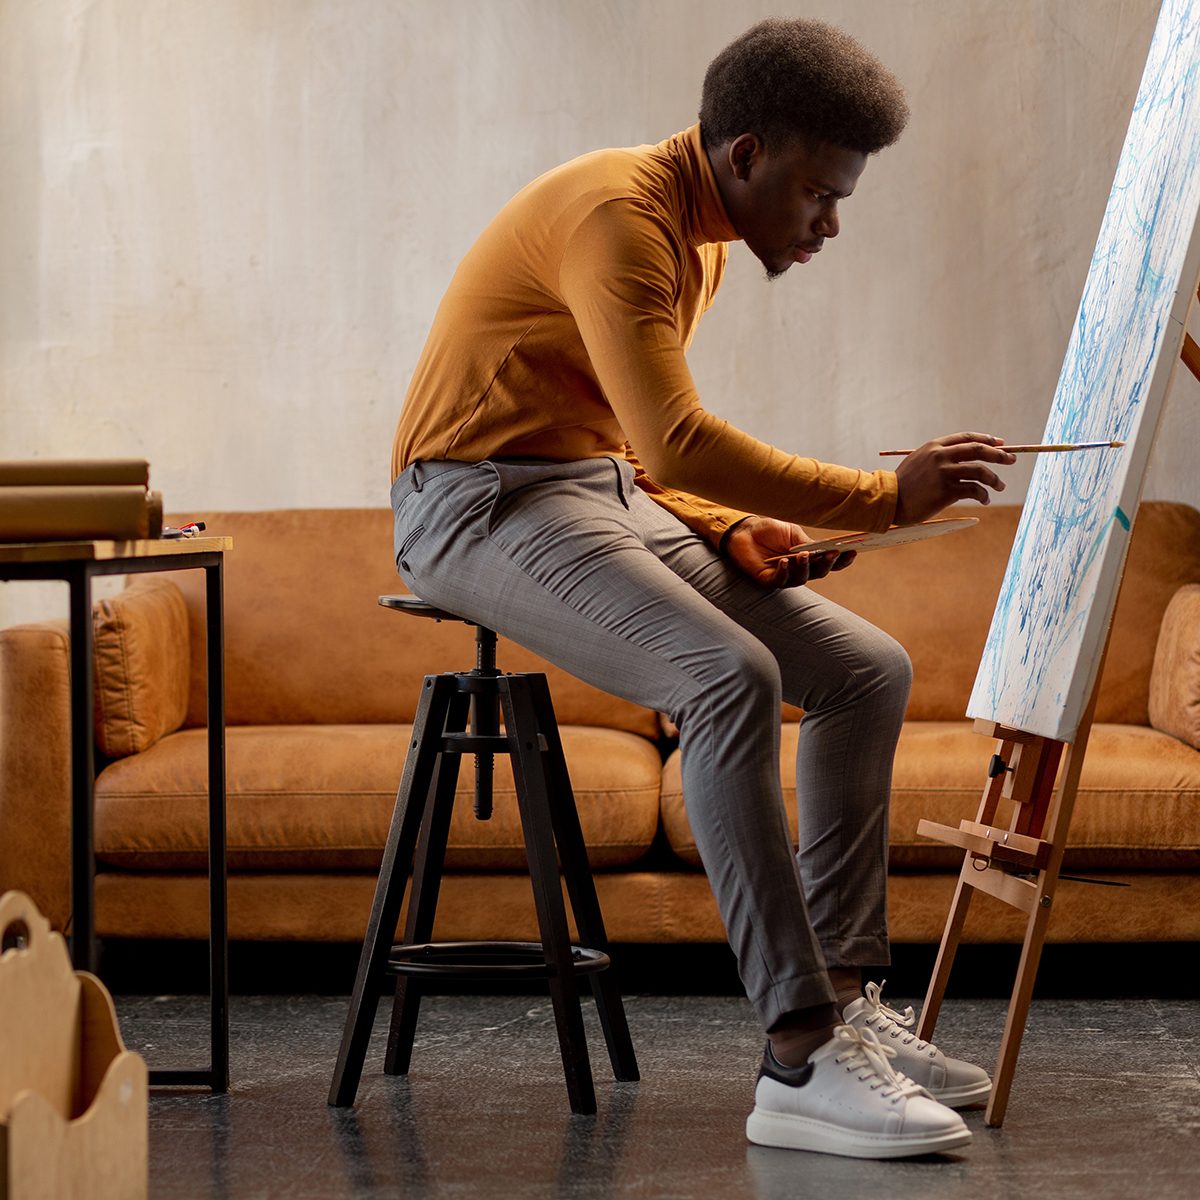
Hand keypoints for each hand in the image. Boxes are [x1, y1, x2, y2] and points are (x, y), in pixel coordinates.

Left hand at [724, 516, 856, 588]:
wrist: (744, 531)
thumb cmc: (769, 530)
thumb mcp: (792, 533)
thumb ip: (807, 542)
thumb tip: (823, 549)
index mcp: (809, 557)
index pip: (830, 562)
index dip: (842, 560)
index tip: (853, 551)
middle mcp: (799, 569)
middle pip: (819, 573)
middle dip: (827, 564)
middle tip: (832, 554)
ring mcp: (784, 576)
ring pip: (801, 578)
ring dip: (804, 567)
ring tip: (803, 554)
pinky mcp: (767, 579)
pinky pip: (779, 580)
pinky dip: (784, 571)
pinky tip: (784, 561)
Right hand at [893, 432, 1016, 524]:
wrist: (888, 500)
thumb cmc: (903, 484)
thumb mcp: (918, 462)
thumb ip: (938, 457)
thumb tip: (964, 459)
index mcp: (934, 446)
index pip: (967, 438)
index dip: (986, 439)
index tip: (1000, 443)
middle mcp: (940, 456)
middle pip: (978, 450)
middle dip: (999, 454)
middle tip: (1011, 460)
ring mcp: (944, 473)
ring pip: (980, 471)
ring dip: (994, 479)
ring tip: (1000, 486)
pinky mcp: (946, 491)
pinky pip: (973, 490)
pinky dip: (983, 495)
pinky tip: (985, 500)